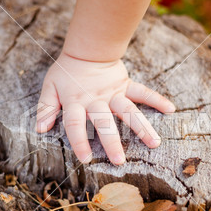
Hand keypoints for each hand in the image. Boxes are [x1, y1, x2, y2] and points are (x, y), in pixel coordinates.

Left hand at [36, 52, 175, 164]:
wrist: (87, 49)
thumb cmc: (66, 71)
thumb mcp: (50, 87)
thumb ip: (45, 108)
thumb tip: (40, 129)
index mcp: (76, 101)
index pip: (75, 124)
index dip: (79, 142)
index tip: (86, 159)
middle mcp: (96, 100)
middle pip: (104, 122)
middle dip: (111, 141)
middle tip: (120, 161)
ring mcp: (113, 92)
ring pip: (128, 111)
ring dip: (141, 127)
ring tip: (155, 143)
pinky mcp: (126, 85)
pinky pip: (143, 92)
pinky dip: (157, 99)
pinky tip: (170, 109)